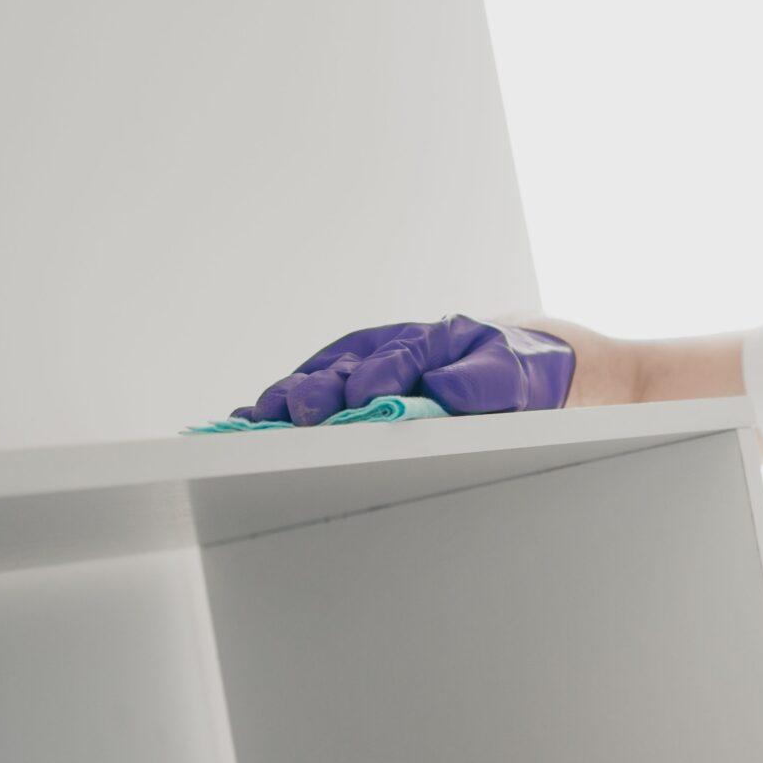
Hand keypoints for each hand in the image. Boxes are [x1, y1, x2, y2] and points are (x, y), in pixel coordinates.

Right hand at [232, 315, 574, 424]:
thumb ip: (478, 383)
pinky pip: (309, 391)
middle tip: (305, 414)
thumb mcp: (509, 375)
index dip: (380, 378)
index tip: (364, 399)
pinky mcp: (345, 383)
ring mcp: (362, 364)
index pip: (400, 359)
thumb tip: (438, 389)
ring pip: (317, 379)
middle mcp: (388, 348)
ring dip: (288, 399)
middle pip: (346, 368)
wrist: (512, 364)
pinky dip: (278, 407)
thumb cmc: (508, 371)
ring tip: (260, 420)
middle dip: (322, 390)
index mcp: (430, 340)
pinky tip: (249, 423)